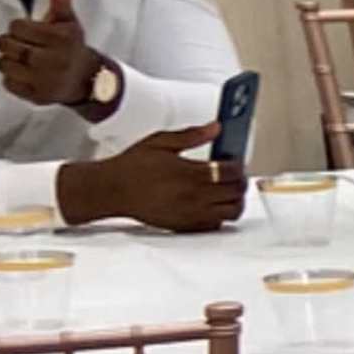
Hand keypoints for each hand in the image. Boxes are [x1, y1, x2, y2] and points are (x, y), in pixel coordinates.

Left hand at [0, 0, 112, 117]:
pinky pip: (8, 84)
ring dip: (8, 60)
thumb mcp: (68, 20)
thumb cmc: (71, 45)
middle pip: (7, 45)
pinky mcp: (38, 96)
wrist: (88, 80)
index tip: (29, 31)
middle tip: (22, 45)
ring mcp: (45, 80)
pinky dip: (12, 78)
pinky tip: (25, 74)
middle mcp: (53, 60)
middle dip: (11, 43)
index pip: (16, 27)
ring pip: (4, 64)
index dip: (19, 27)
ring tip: (22, 59)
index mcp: (59, 38)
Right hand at [56, 128, 245, 236]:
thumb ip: (192, 135)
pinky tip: (214, 204)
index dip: (238, 165)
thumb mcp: (161, 142)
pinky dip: (221, 215)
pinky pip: (216, 225)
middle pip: (236, 192)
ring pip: (232, 212)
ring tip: (229, 191)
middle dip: (240, 182)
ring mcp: (190, 214)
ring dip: (236, 200)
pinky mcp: (185, 226)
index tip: (235, 160)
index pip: (230, 171)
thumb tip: (215, 127)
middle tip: (235, 175)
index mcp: (189, 173)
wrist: (112, 190)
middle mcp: (193, 196)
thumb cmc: (132, 166)